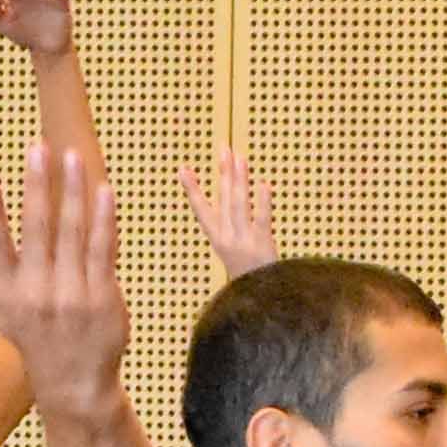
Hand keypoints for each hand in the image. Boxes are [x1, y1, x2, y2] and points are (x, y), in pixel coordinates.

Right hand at [0, 143, 128, 407]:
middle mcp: (36, 292)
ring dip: (73, 192)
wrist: (74, 383)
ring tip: (73, 156)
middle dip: (37, 186)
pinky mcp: (102, 296)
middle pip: (37, 230)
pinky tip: (104, 191)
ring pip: (73, 233)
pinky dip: (104, 219)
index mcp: (7, 291)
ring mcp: (71, 294)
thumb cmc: (33, 335)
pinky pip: (103, 250)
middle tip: (38, 147)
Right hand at [178, 148, 277, 276]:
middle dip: (224, 173)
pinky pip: (262, 219)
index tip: (183, 170)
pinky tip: (263, 184)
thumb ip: (229, 225)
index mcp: (217, 239)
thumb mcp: (231, 251)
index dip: (192, 189)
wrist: (259, 297)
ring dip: (239, 180)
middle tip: (223, 149)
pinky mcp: (263, 244)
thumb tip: (230, 195)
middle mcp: (228, 238)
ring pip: (239, 205)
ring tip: (240, 158)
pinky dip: (263, 202)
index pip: (202, 210)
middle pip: (224, 199)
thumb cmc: (246, 274)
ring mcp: (245, 240)